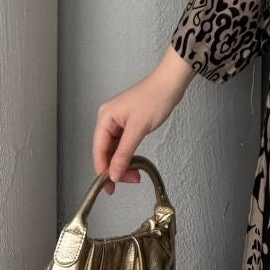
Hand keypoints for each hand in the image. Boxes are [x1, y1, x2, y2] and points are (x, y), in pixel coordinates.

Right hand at [92, 48, 194, 192]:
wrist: (171, 83)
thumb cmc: (155, 99)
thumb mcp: (138, 129)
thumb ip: (124, 154)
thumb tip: (113, 174)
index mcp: (105, 118)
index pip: (98, 150)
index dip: (103, 170)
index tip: (110, 187)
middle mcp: (107, 119)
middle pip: (105, 151)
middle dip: (115, 167)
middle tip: (129, 180)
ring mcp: (118, 121)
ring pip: (114, 149)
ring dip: (123, 162)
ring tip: (135, 174)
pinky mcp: (128, 123)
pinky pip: (123, 143)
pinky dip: (128, 154)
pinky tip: (135, 163)